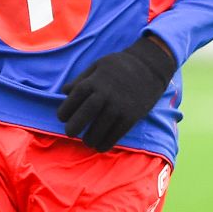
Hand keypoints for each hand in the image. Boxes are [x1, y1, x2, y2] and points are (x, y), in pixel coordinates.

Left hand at [56, 35, 176, 151]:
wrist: (149, 67)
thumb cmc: (120, 65)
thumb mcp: (98, 66)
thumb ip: (81, 79)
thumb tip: (64, 91)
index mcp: (95, 81)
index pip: (75, 97)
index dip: (66, 110)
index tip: (62, 118)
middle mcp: (106, 94)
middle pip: (85, 114)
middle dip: (74, 127)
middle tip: (70, 133)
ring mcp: (119, 106)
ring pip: (100, 127)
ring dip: (90, 138)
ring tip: (87, 141)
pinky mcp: (131, 116)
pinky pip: (116, 133)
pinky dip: (107, 142)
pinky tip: (100, 146)